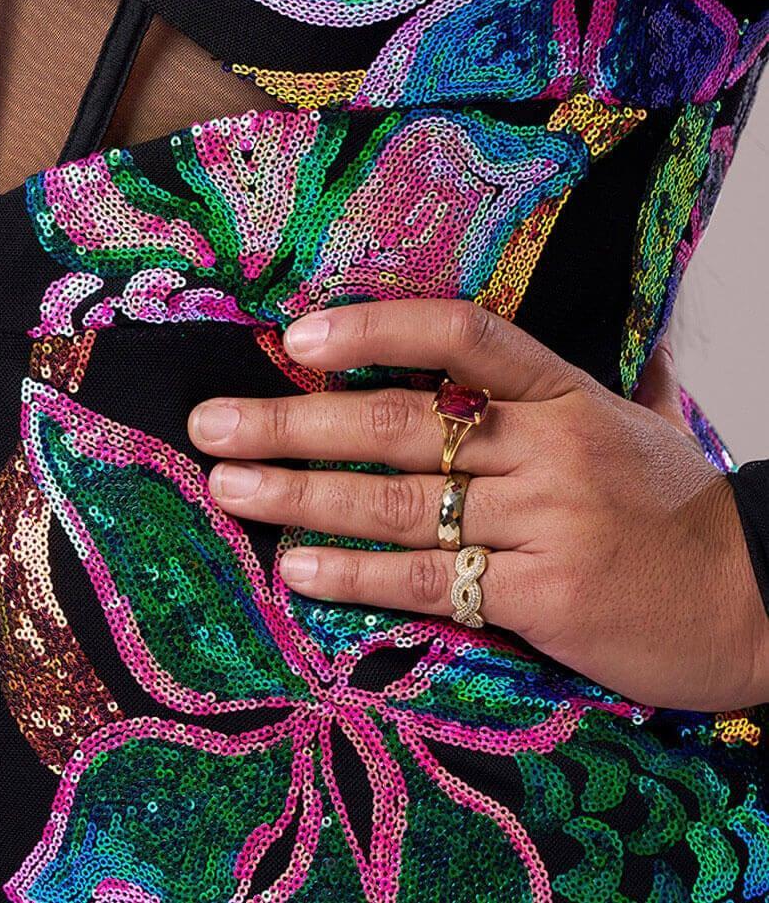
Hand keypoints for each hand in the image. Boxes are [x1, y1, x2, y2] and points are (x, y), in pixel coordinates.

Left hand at [187, 299, 768, 712]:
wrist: (764, 603)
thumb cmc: (686, 510)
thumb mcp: (647, 423)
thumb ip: (601, 376)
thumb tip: (624, 321)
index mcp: (567, 391)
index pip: (461, 335)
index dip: (375, 330)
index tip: (297, 335)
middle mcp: (548, 448)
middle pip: (400, 426)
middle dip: (293, 421)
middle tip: (211, 422)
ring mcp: (544, 523)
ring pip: (398, 504)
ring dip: (299, 494)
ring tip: (227, 486)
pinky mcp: (541, 600)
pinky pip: (429, 581)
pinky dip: (355, 575)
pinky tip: (298, 569)